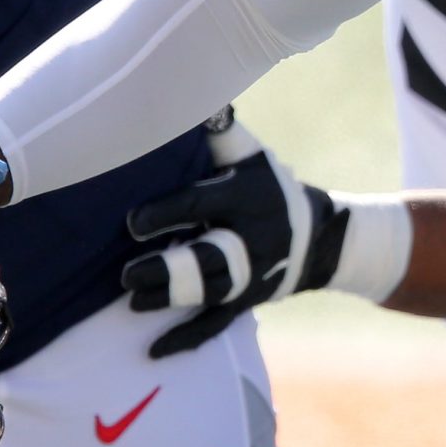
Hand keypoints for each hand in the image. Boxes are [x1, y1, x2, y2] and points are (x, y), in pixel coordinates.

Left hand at [122, 120, 409, 356]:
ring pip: (211, 292)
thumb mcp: (250, 155)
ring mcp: (251, 275)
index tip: (131, 223)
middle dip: (170, 268)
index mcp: (247, 197)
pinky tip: (153, 351)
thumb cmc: (270, 185)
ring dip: (172, 300)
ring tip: (133, 302)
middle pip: (210, 258)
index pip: (203, 205)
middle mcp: (251, 239)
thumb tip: (195, 95)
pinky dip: (185, 339)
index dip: (167, 215)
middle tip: (126, 275)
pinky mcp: (247, 303)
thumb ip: (220, 131)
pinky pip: (216, 325)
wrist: (320, 236)